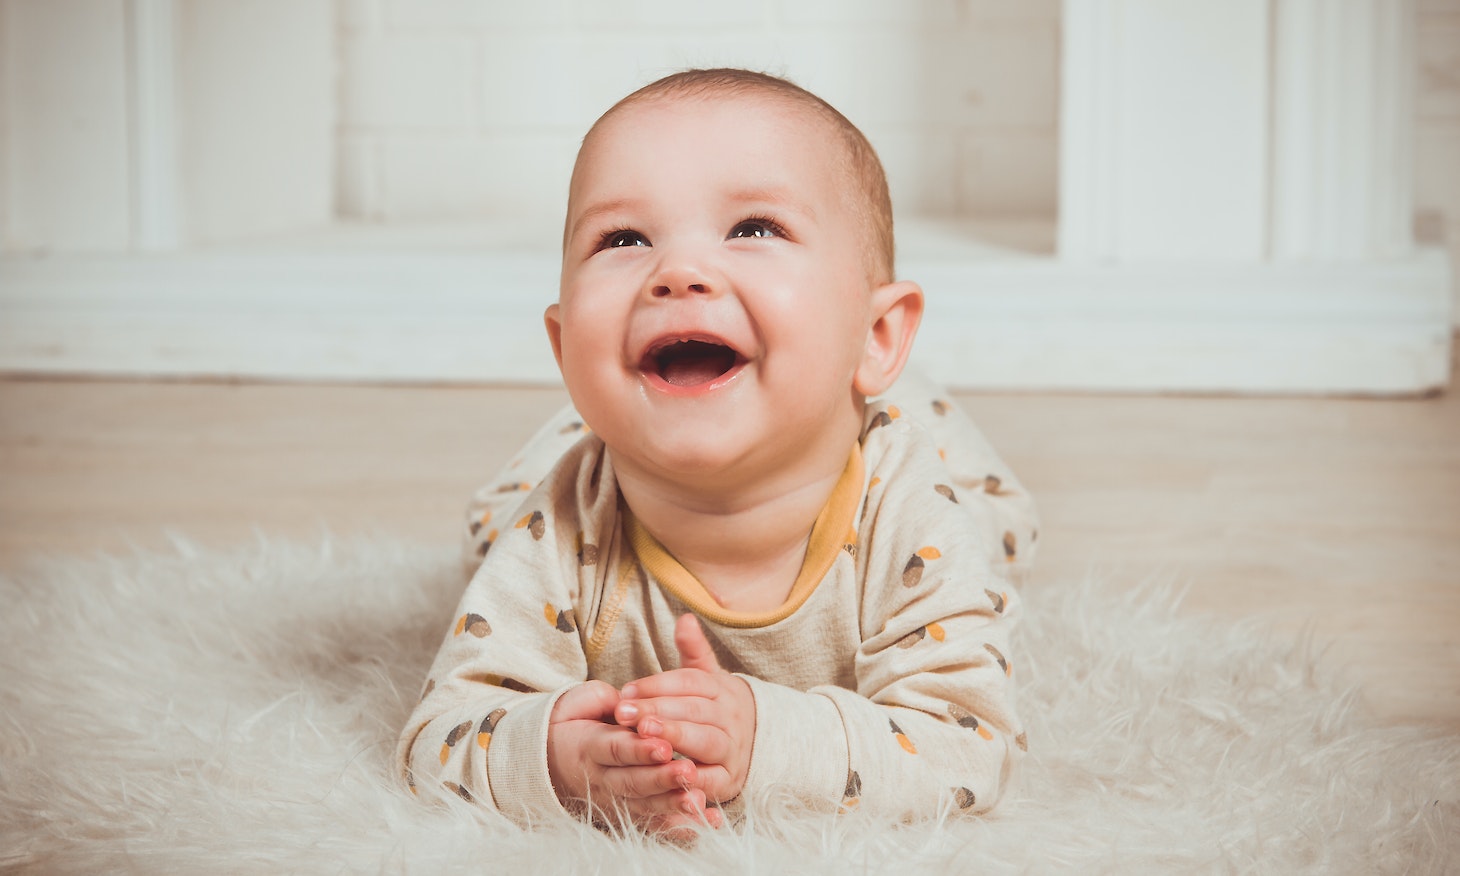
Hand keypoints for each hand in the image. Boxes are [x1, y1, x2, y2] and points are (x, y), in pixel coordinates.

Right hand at [547, 680, 716, 831]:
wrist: (549, 759)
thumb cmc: (574, 722)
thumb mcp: (579, 704)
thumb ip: (602, 700)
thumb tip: (625, 700)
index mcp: (589, 747)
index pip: (616, 749)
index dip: (639, 750)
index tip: (664, 746)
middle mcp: (601, 778)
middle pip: (632, 782)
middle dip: (661, 779)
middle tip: (688, 772)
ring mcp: (614, 799)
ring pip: (644, 805)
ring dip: (672, 804)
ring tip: (697, 799)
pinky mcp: (627, 813)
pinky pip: (654, 822)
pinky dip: (678, 826)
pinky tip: (704, 822)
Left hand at [613, 614, 755, 805]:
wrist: (754, 746)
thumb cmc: (715, 709)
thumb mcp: (707, 679)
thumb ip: (694, 652)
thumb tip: (685, 618)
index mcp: (722, 689)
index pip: (690, 682)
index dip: (658, 685)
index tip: (626, 691)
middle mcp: (731, 718)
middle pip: (695, 710)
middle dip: (659, 711)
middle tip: (625, 713)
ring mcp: (733, 750)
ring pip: (705, 741)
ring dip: (675, 738)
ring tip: (644, 736)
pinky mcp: (730, 781)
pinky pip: (711, 780)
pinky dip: (690, 780)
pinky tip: (665, 775)